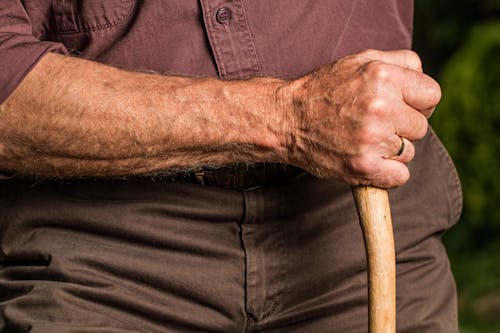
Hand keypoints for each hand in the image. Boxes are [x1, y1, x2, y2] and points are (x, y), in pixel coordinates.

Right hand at [279, 49, 440, 187]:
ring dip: (391, 150)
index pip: (432, 96)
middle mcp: (380, 107)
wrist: (286, 119)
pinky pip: (400, 176)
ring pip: (408, 152)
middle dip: (401, 127)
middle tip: (374, 124)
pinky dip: (387, 173)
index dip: (418, 103)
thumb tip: (424, 81)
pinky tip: (368, 160)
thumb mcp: (359, 60)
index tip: (402, 109)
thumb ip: (399, 62)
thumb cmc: (323, 90)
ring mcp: (372, 139)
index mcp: (383, 76)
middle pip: (421, 127)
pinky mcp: (363, 166)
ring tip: (363, 140)